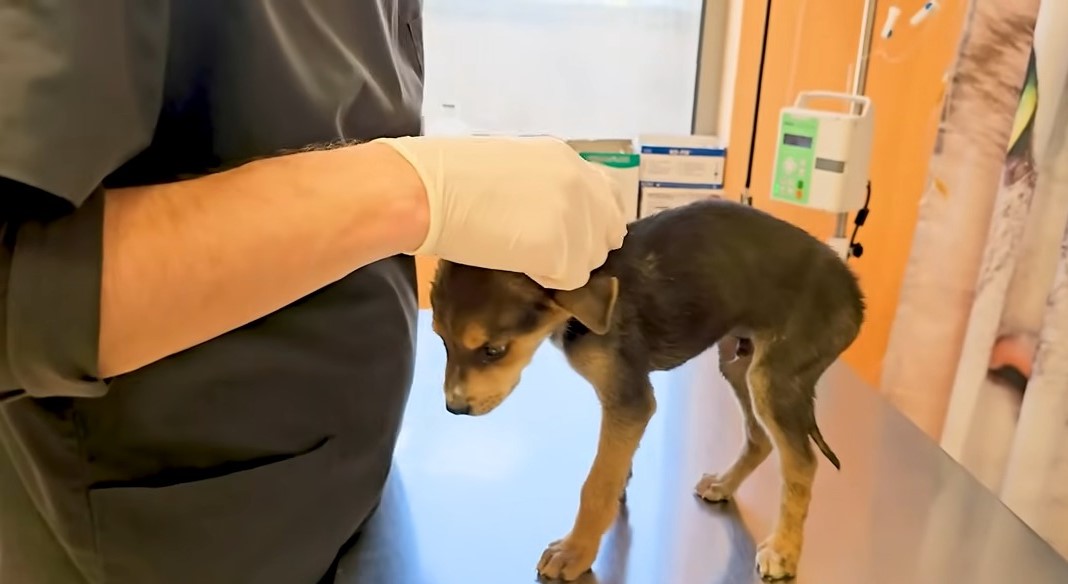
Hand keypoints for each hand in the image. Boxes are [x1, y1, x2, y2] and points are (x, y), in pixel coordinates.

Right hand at [373, 135, 627, 289]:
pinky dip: (548, 280)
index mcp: (567, 158)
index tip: (567, 234)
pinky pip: (569, 279)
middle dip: (582, 247)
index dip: (592, 222)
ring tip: (524, 256)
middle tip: (544, 252)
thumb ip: (545, 184)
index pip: (609, 197)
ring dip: (563, 265)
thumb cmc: (447, 176)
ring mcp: (574, 216)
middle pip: (608, 232)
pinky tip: (519, 264)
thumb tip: (554, 213)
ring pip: (590, 259)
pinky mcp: (560, 248)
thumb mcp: (512, 165)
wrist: (423, 190)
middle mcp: (580, 183)